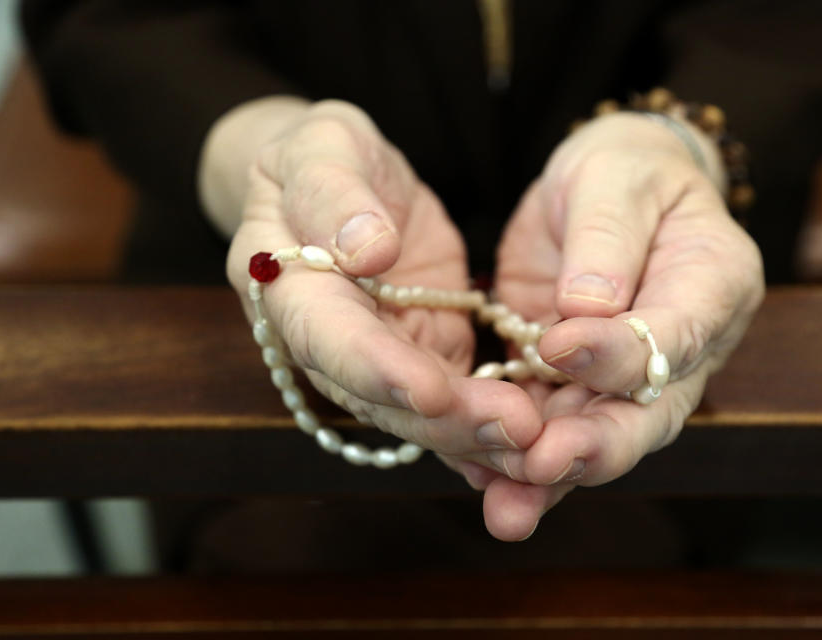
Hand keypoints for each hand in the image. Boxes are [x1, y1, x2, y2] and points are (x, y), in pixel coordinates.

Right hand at [221, 100, 542, 508]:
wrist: (345, 183)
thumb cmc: (324, 155)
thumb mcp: (323, 143)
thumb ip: (333, 192)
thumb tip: (364, 250)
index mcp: (286, 287)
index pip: (326, 336)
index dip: (375, 368)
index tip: (429, 389)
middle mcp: (325, 341)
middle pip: (376, 396)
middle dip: (443, 419)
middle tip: (513, 429)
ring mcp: (375, 356)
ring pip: (415, 413)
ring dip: (472, 434)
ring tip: (535, 443)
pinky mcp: (421, 356)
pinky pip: (449, 404)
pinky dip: (482, 431)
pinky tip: (528, 453)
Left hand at [480, 112, 763, 539]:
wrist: (606, 190)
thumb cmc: (625, 170)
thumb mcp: (615, 175)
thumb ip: (608, 236)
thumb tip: (589, 306)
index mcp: (713, 283)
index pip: (676, 334)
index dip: (620, 351)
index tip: (560, 346)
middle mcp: (682, 346)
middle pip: (649, 413)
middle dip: (595, 446)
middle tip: (545, 465)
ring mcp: (628, 375)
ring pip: (599, 436)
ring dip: (552, 476)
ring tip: (508, 510)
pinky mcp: (575, 385)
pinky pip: (553, 428)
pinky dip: (518, 459)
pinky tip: (484, 487)